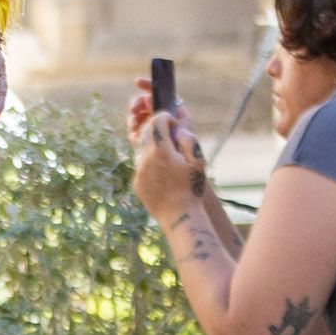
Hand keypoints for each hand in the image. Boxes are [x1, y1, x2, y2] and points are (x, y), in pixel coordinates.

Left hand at [124, 84, 203, 217]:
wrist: (179, 215)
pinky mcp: (137, 182)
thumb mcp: (198, 161)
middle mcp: (145, 158)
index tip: (173, 124)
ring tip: (170, 157)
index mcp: (161, 150)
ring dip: (154, 147)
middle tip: (170, 135)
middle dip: (157, 129)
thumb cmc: (192, 188)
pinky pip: (142, 166)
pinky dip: (151, 163)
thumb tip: (176, 129)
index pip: (157, 121)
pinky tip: (164, 174)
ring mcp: (139, 171)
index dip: (166, 118)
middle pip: (146, 133)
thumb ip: (187, 140)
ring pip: (143, 150)